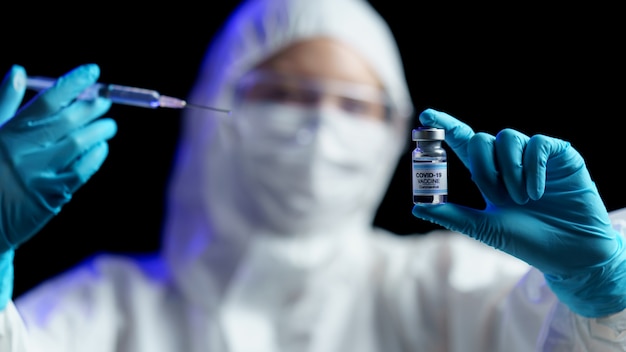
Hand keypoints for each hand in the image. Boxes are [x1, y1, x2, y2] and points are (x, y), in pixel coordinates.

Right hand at [0, 64, 116, 252]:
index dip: (72, 83)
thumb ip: (4, 103)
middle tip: (105, 102)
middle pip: (67, 121)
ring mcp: (37, 174)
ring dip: (99, 131)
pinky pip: (81, 171)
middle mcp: (22, 151)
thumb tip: (17, 71)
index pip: (46, 100)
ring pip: (78, 144)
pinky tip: (102, 148)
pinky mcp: (50, 196)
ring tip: (109, 125)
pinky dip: (95, 156)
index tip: (93, 71)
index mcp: (7, 132)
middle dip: (92, 108)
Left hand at [411, 108, 625, 316]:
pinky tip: (538, 192)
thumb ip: (453, 215)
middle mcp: (509, 162)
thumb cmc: (527, 241)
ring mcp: (534, 157)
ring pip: (507, 138)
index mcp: (489, 175)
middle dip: (484, 167)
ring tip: (522, 199)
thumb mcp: (485, 227)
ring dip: (510, 171)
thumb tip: (417, 207)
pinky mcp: (560, 155)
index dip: (446, 127)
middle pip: (481, 139)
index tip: (426, 116)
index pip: (464, 144)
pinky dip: (533, 168)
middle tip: (498, 195)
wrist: (568, 254)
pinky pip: (537, 143)